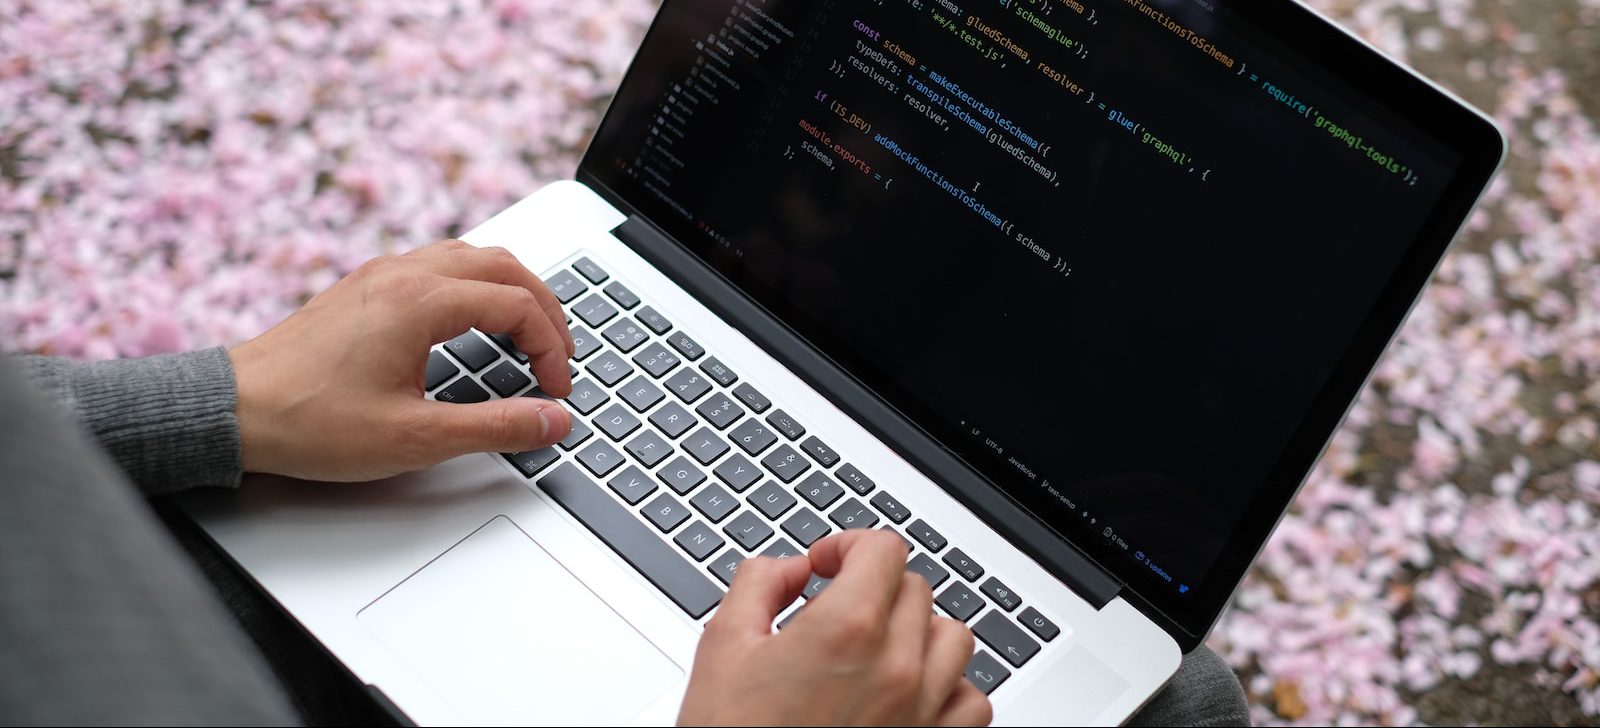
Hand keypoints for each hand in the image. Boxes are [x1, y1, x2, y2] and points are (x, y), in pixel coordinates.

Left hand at [228, 240, 574, 480]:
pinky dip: (476, 286)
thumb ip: (495, 427)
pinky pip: (440, 264)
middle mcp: (404, 275)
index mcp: (421, 302)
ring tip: (529, 333)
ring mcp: (382, 275)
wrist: (232, 410)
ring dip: (511, 289)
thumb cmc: (310, 423)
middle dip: (544, 308)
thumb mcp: (415, 438)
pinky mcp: (364, 287)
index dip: (552, 348)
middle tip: (559, 354)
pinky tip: (475, 322)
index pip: (518, 305)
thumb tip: (553, 419)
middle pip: (504, 265)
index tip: (556, 390)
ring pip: (471, 256)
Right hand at [678, 530, 991, 725]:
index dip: (848, 546)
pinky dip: (950, 689)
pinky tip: (912, 693)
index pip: (884, 549)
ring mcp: (921, 713)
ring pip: (953, 639)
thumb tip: (790, 568)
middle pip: (914, 589)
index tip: (825, 565)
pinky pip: (972, 703)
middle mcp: (897, 669)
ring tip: (877, 646)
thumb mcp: (721, 647)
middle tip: (832, 611)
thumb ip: (759, 584)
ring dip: (918, 631)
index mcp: (846, 630)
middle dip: (872, 588)